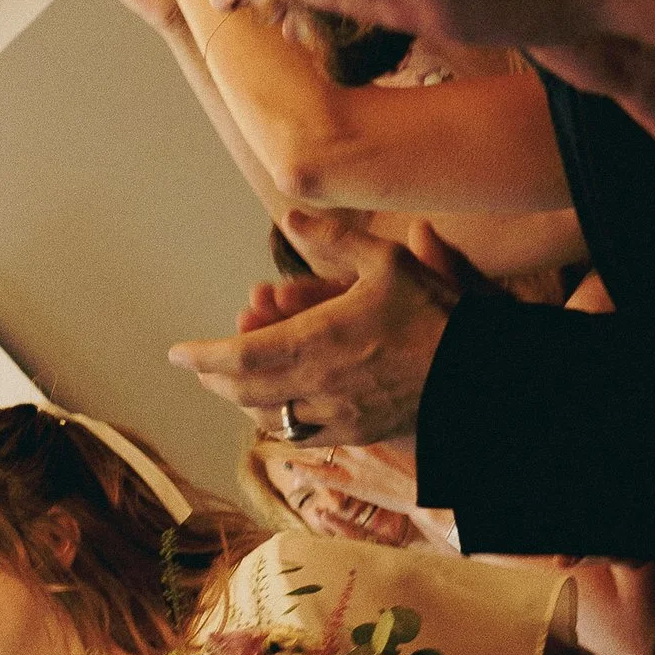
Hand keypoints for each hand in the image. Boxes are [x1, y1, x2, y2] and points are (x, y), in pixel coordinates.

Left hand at [172, 215, 459, 444]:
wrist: (478, 376)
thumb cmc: (435, 315)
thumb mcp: (387, 261)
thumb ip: (334, 239)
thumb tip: (288, 217)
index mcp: (321, 340)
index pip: (242, 356)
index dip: (203, 357)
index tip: (176, 354)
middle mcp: (320, 384)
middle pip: (245, 392)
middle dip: (216, 379)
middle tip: (200, 366)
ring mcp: (336, 415)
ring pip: (269, 417)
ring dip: (244, 400)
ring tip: (232, 383)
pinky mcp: (355, 435)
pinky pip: (301, 436)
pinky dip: (278, 421)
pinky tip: (275, 410)